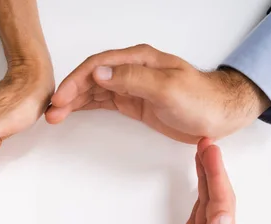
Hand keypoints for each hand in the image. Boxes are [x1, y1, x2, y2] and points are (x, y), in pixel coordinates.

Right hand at [46, 44, 269, 143]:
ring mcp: (131, 86)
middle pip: (91, 78)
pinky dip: (86, 107)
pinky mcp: (133, 102)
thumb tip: (99, 74)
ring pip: (94, 91)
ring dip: (74, 102)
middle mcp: (131, 70)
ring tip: (55, 116)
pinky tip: (73, 112)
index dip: (76, 81)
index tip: (61, 99)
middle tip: (52, 112)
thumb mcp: (167, 88)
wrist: (219, 116)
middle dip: (69, 93)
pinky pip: (103, 102)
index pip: (98, 66)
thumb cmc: (200, 99)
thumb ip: (133, 79)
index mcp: (138, 59)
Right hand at [126, 139, 235, 223]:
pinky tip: (196, 187)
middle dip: (213, 170)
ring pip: (207, 204)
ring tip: (202, 156)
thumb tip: (222, 214)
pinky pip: (196, 214)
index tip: (209, 149)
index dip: (216, 174)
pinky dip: (197, 195)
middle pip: (218, 198)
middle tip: (206, 144)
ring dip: (206, 179)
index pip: (222, 202)